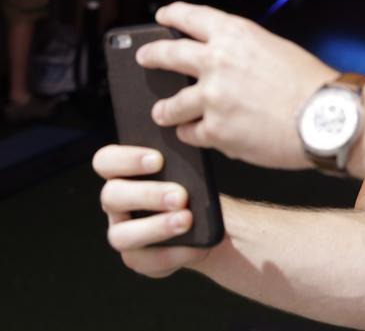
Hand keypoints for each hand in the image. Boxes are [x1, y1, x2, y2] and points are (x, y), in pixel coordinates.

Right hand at [93, 145, 210, 276]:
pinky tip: (195, 247)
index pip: (106, 161)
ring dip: (156, 227)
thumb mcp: (196, 171)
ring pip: (121, 234)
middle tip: (180, 196)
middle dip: (147, 195)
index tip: (158, 159)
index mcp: (125, 173)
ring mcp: (125, 233)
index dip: (126, 158)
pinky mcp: (140, 259)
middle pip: (112, 196)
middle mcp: (119, 203)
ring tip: (186, 221)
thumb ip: (185, 159)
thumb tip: (189, 145)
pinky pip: (146, 260)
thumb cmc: (201, 191)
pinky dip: (173, 253)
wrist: (217, 226)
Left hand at [137, 2, 339, 168]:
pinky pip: (189, 133)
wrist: (327, 119)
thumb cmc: (313, 86)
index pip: (189, 17)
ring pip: (170, 104)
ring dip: (166, 110)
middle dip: (151, 56)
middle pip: (166, 55)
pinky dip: (193, 134)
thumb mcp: (276, 50)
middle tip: (146, 59)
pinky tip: (201, 134)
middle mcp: (217, 61)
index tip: (162, 17)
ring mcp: (212, 97)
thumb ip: (244, 52)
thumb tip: (223, 63)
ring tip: (164, 113)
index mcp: (235, 35)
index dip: (172, 15)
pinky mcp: (214, 130)